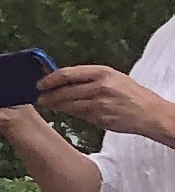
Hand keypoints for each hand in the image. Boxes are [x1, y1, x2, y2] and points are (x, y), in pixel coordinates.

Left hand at [39, 66, 174, 146]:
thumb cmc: (132, 94)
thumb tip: (63, 80)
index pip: (67, 74)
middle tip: (38, 97)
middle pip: (65, 91)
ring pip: (69, 105)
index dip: (50, 79)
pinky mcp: (100, 119)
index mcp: (102, 72)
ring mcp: (100, 104)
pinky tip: (65, 111)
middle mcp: (100, 87)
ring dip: (56, 105)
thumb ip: (90, 78)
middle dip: (48, 95)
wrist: (152, 114)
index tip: (39, 83)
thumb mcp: (113, 77)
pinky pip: (80, 115)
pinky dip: (71, 113)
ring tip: (47, 104)